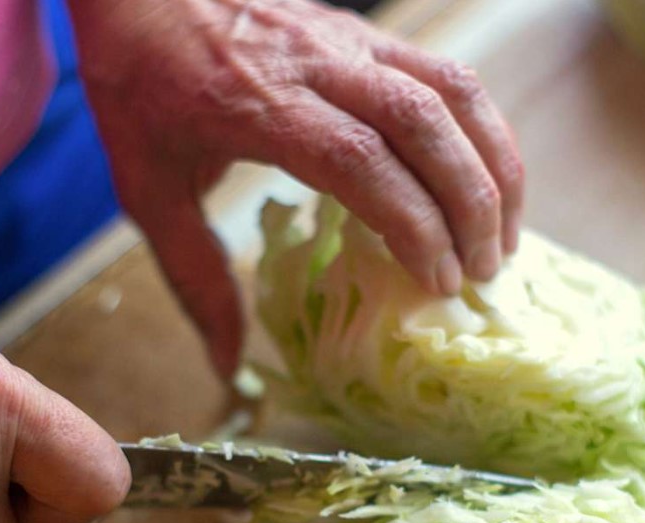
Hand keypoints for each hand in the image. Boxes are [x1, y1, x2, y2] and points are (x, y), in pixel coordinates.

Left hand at [68, 0, 524, 376]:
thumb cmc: (140, 87)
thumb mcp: (147, 190)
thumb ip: (194, 278)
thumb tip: (224, 366)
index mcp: (260, 106)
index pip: (361, 160)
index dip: (412, 222)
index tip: (436, 280)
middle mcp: (316, 64)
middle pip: (423, 123)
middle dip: (470, 204)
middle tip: (481, 273)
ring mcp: (348, 40)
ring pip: (451, 90)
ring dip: (493, 165)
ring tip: (504, 236)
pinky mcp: (365, 33)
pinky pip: (446, 74)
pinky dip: (482, 130)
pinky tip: (488, 181)